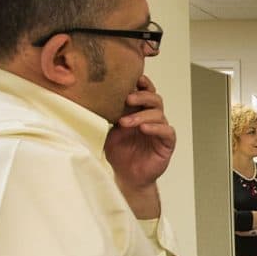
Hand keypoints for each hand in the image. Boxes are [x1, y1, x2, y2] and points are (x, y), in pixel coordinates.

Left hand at [104, 75, 175, 189]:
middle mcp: (151, 118)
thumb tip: (89, 97)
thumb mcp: (108, 130)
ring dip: (142, 115)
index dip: (142, 83)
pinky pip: (166, 131)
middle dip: (142, 96)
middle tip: (127, 99)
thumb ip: (106, 114)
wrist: (126, 176)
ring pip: (158, 114)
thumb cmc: (119, 153)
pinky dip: (156, 128)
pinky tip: (144, 129)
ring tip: (126, 122)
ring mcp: (160, 130)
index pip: (145, 91)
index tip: (132, 78)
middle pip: (154, 99)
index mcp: (139, 111)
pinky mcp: (167, 143)